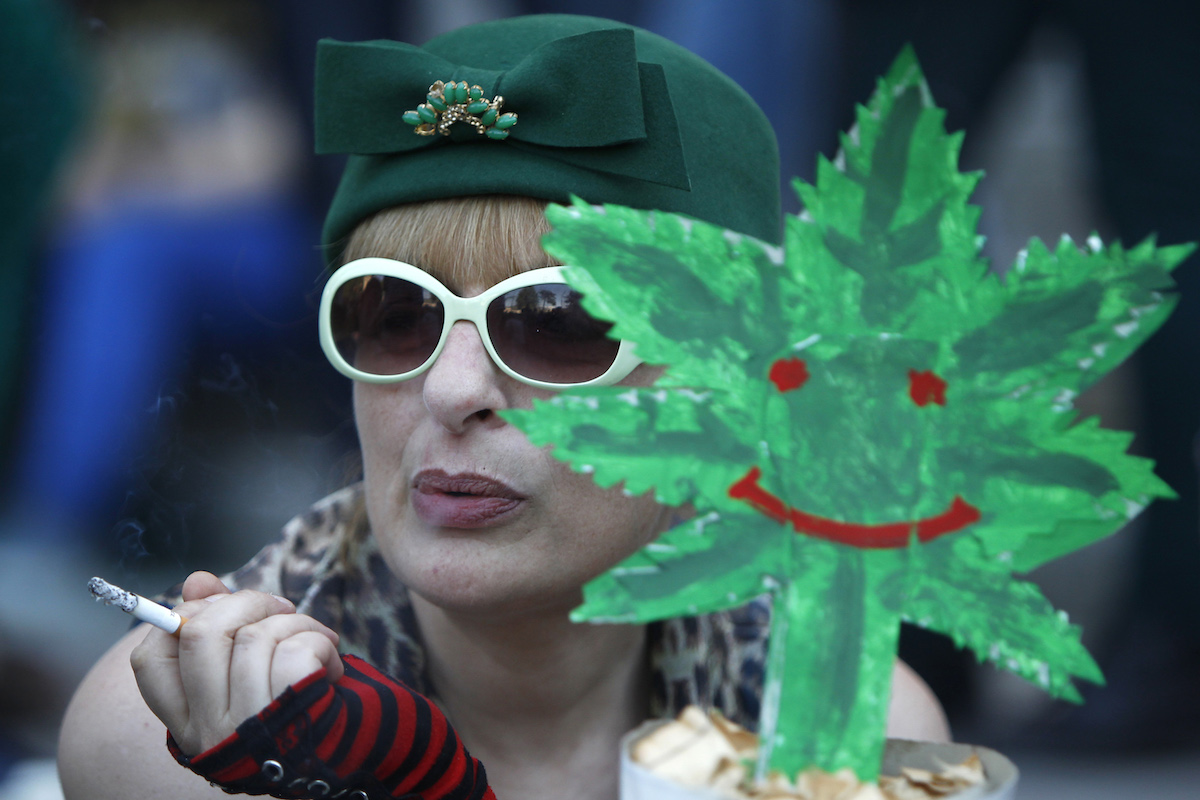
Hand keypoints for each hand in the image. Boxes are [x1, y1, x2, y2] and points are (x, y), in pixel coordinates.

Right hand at [130, 571, 342, 755]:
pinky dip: (317, 641)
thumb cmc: (288, 703)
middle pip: (200, 634)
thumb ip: (219, 624)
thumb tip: (197, 579)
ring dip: (295, 621)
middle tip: (280, 609)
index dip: (180, 616)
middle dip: (247, 601)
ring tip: (315, 637)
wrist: (340, 753)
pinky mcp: (286, 720)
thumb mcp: (247, 670)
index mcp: (187, 717)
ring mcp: (244, 728)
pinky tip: (329, 660)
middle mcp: (207, 729)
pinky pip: (294, 655)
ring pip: (255, 638)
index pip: (150, 660)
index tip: (223, 606)